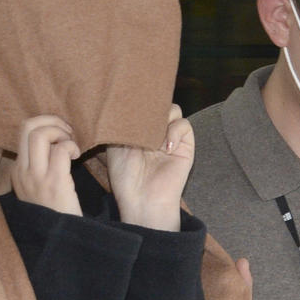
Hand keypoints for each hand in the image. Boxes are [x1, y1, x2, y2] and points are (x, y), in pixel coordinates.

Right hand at [11, 115, 82, 215]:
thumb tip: (55, 141)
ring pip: (39, 134)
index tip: (61, 136)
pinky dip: (71, 146)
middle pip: (27, 126)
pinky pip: (60, 149)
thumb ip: (40, 166)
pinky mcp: (54, 182)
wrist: (62, 240)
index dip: (44, 126)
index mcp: (17, 172)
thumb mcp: (37, 189)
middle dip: (51, 120)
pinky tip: (77, 157)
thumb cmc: (56, 213)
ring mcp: (36, 177)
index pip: (22, 133)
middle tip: (67, 132)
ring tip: (71, 144)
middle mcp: (22, 172)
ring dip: (61, 132)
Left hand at [107, 104, 193, 230]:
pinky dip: (174, 132)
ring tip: (151, 140)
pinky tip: (163, 148)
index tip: (131, 101)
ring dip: (162, 119)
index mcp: (138, 129)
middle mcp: (155, 131)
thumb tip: (124, 102)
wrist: (142, 199)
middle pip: (159, 103)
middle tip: (141, 118)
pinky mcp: (185, 146)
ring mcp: (170, 137)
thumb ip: (120, 123)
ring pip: (173, 110)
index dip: (139, 100)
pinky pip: (184, 126)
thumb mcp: (114, 145)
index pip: (143, 105)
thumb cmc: (125, 176)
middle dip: (151, 106)